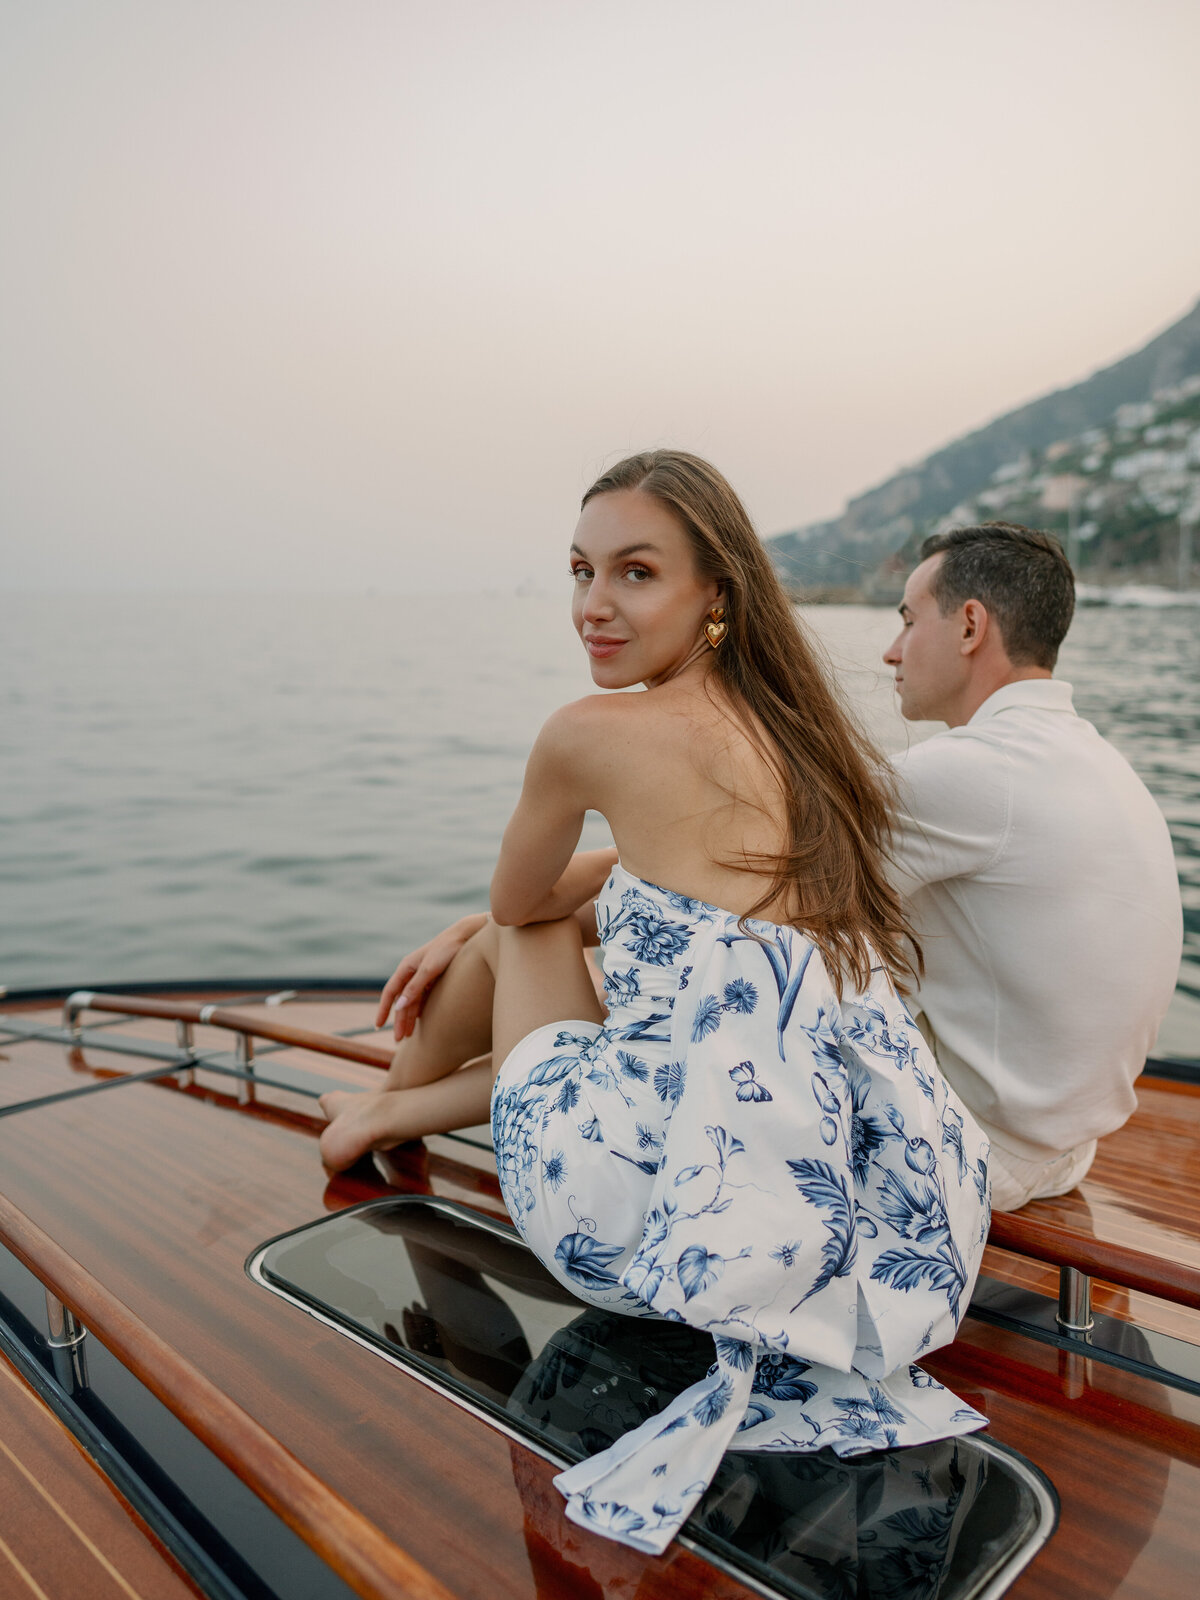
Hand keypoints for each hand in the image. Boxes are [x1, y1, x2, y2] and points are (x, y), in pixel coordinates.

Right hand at [375, 914, 487, 1039]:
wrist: (467, 936)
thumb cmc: (446, 949)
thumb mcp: (429, 969)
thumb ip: (414, 988)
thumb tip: (399, 1006)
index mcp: (406, 967)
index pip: (390, 992)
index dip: (383, 1009)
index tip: (378, 1025)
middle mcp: (412, 972)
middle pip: (402, 1000)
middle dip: (399, 1020)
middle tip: (399, 1039)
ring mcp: (423, 976)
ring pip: (412, 1001)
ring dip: (409, 1017)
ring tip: (408, 1035)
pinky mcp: (434, 978)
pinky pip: (423, 997)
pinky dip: (419, 1010)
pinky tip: (420, 1020)